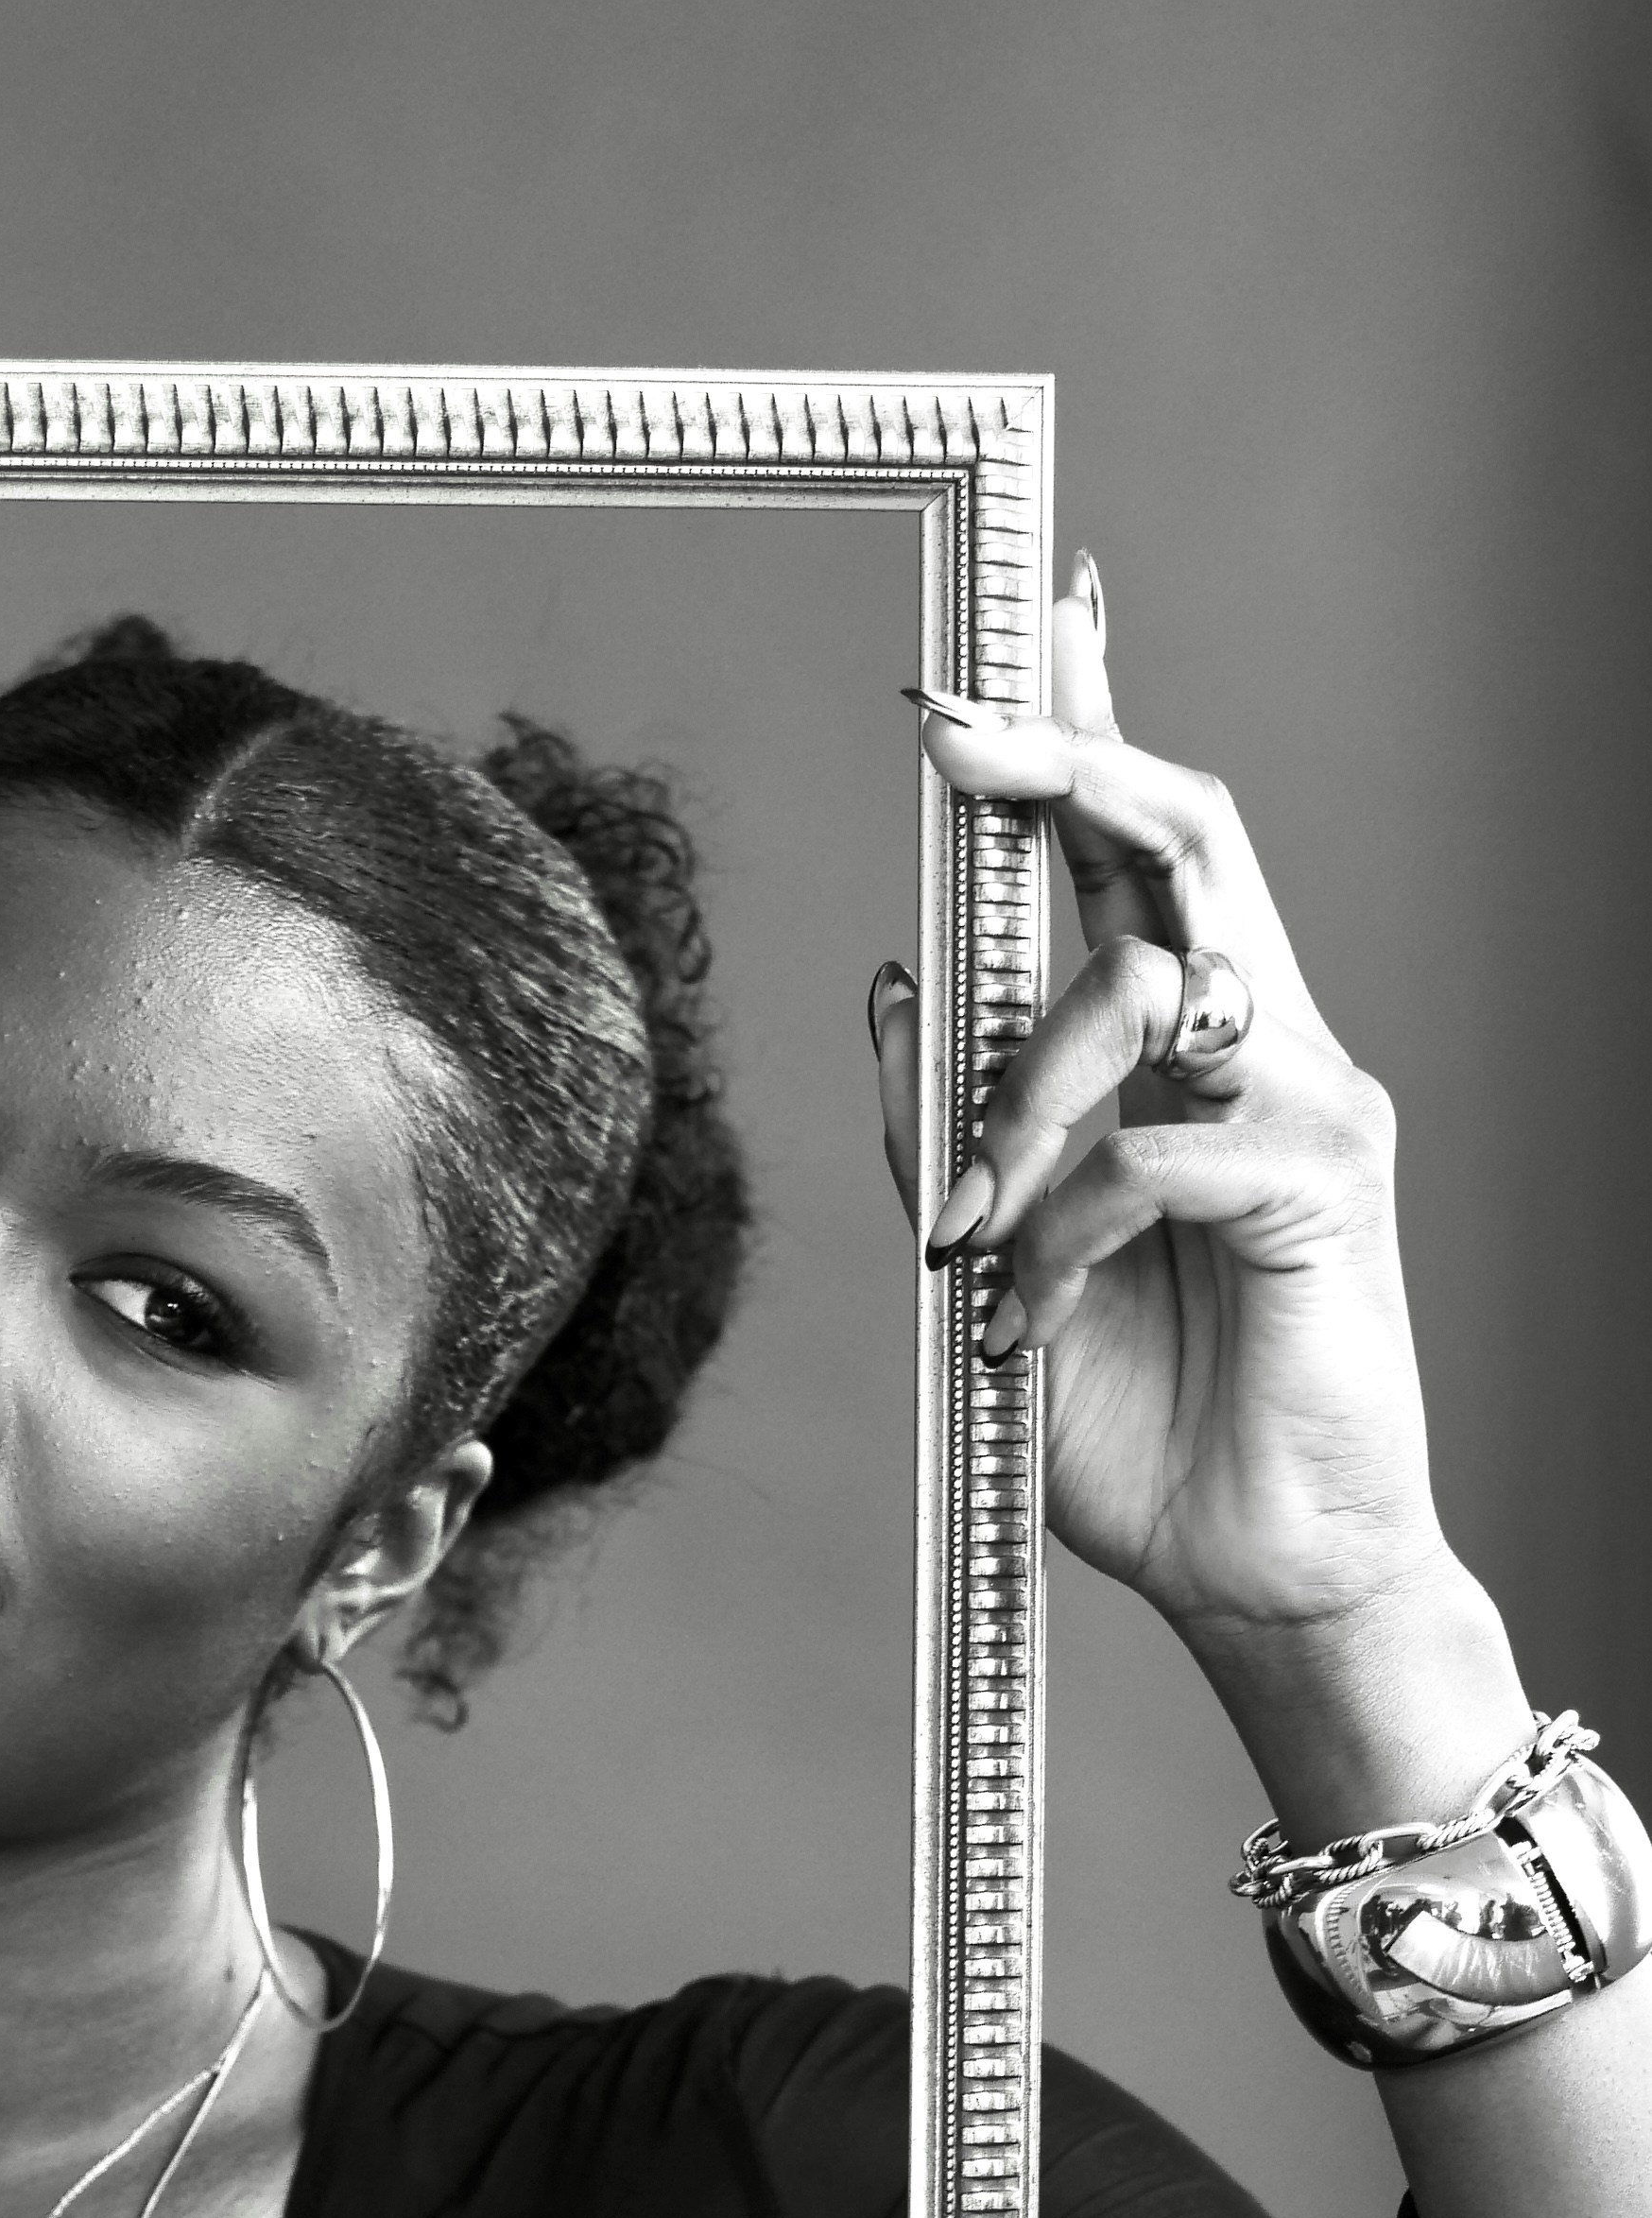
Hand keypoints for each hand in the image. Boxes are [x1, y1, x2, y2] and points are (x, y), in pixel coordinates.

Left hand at [873, 559, 1451, 1659]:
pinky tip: (1029, 1311)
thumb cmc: (1141, 1424)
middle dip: (1066, 762)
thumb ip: (950, 1130)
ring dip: (1020, 1098)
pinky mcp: (1324, 1184)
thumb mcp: (996, 1264)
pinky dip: (1061, 1228)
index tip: (1007, 648)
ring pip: (1145, 993)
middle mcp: (1263, 1051)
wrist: (1258, 1569)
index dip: (1083, 738)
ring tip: (970, 1232)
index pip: (1140, 855)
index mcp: (1186, 1061)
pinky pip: (1150, 1152)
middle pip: (1185, 837)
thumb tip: (892, 982)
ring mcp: (1308, 1107)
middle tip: (953, 731)